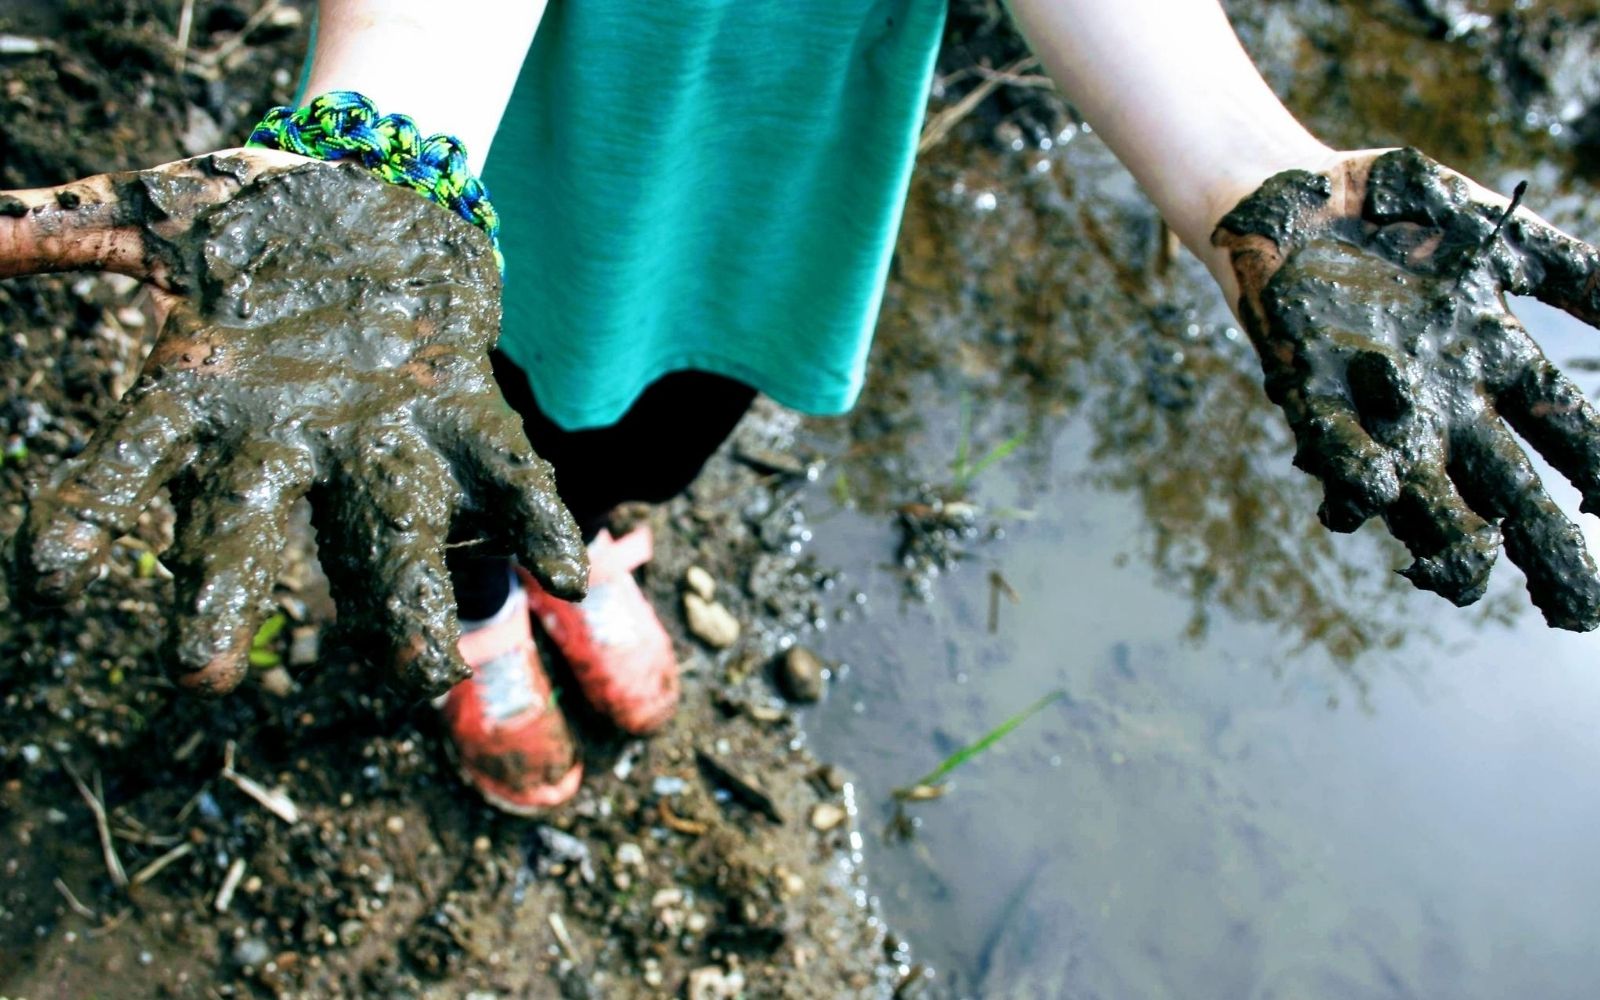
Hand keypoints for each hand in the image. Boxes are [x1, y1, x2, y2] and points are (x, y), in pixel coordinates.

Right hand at [0, 150, 586, 693]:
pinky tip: (567, 571)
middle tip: (201, 673)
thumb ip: (60, 231)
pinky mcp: (466, 409)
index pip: (130, 461)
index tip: (52, 577)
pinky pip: (506, 473)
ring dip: (406, 600)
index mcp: (206, 397)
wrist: (371, 190)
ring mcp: (383, 435)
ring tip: (428, 672)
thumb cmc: (256, 220)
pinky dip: (537, 520)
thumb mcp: (158, 215)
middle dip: (227, 593)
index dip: (91, 515)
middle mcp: (291, 438)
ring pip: (389, 527)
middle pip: (251, 525)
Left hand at [1213, 147, 1599, 629]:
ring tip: (1463, 575)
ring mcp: (1376, 405)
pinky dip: (1353, 470)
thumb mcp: (1499, 238)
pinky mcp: (1308, 392)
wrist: (1291, 194)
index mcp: (1494, 365)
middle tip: (1577, 610)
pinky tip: (1381, 492)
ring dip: (1444, 538)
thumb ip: (1571, 271)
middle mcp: (1443, 401)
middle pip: (1505, 491)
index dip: (1598, 478)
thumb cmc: (1395, 212)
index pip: (1565, 435)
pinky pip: (1333, 445)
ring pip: (1420, 494)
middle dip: (1541, 548)